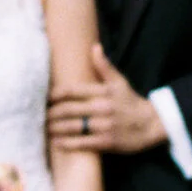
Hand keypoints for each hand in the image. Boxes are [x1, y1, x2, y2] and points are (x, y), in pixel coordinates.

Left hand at [48, 46, 166, 158]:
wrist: (151, 124)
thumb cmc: (131, 102)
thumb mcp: (119, 81)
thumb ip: (104, 66)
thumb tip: (94, 46)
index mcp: (102, 91)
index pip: (72, 90)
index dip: (55, 94)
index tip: (45, 97)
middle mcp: (102, 107)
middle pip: (69, 109)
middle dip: (52, 113)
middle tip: (40, 115)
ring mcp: (104, 126)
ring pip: (72, 126)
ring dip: (55, 128)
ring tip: (45, 128)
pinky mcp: (106, 142)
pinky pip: (82, 143)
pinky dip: (67, 144)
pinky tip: (56, 143)